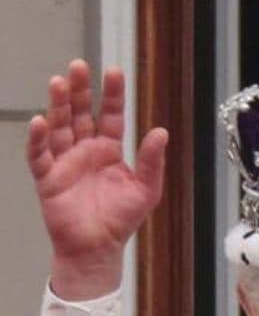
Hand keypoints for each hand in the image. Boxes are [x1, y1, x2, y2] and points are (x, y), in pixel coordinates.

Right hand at [26, 59, 167, 299]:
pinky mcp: (47, 177)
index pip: (110, 115)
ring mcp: (64, 161)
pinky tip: (41, 122)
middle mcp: (85, 150)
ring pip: (59, 126)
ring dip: (57, 105)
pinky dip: (39, 139)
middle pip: (80, 113)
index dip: (111, 95)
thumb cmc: (121, 220)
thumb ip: (152, 162)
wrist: (97, 248)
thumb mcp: (146, 191)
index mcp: (109, 151)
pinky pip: (39, 155)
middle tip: (79, 67)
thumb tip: (161, 132)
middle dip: (79, 90)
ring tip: (58, 82)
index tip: (114, 72)